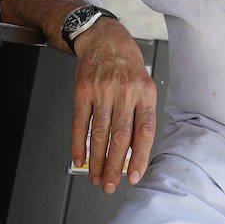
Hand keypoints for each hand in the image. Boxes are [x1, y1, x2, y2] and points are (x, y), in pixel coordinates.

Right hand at [69, 20, 157, 193]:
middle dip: (115, 166)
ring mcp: (102, 90)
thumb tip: (135, 152)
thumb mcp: (143, 85)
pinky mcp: (82, 91)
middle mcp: (124, 91)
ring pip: (100, 133)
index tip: (134, 176)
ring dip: (97, 160)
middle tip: (110, 185)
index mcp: (145, 92)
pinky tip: (80, 158)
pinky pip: (80, 123)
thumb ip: (140, 115)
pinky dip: (79, 144)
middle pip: (121, 136)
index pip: (145, 130)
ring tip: (96, 177)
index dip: (139, 157)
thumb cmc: (126, 65)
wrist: (104, 38)